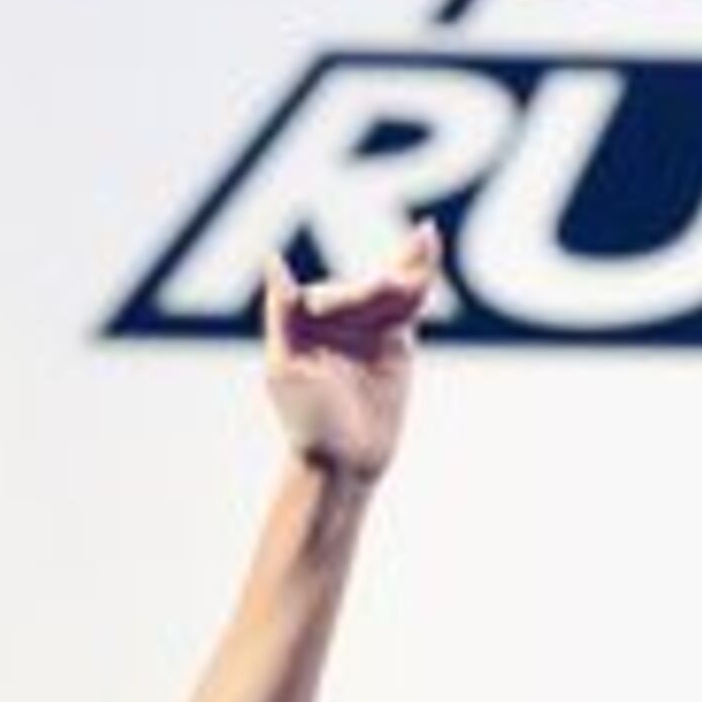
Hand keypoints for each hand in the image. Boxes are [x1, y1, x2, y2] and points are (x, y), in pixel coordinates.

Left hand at [263, 222, 437, 481]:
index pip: (328, 299)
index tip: (355, 305)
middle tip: (395, 288)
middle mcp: (334, 318)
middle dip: (380, 291)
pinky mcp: (395, 338)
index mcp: (302, 321)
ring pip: (390, 290)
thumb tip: (272, 258)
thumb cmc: (308, 422)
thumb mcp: (286, 369)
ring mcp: (366, 325)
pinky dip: (420, 276)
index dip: (344, 301)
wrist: (346, 462)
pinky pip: (409, 304)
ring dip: (408, 267)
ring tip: (426, 238)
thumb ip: (283, 313)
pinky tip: (429, 240)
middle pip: (363, 292)